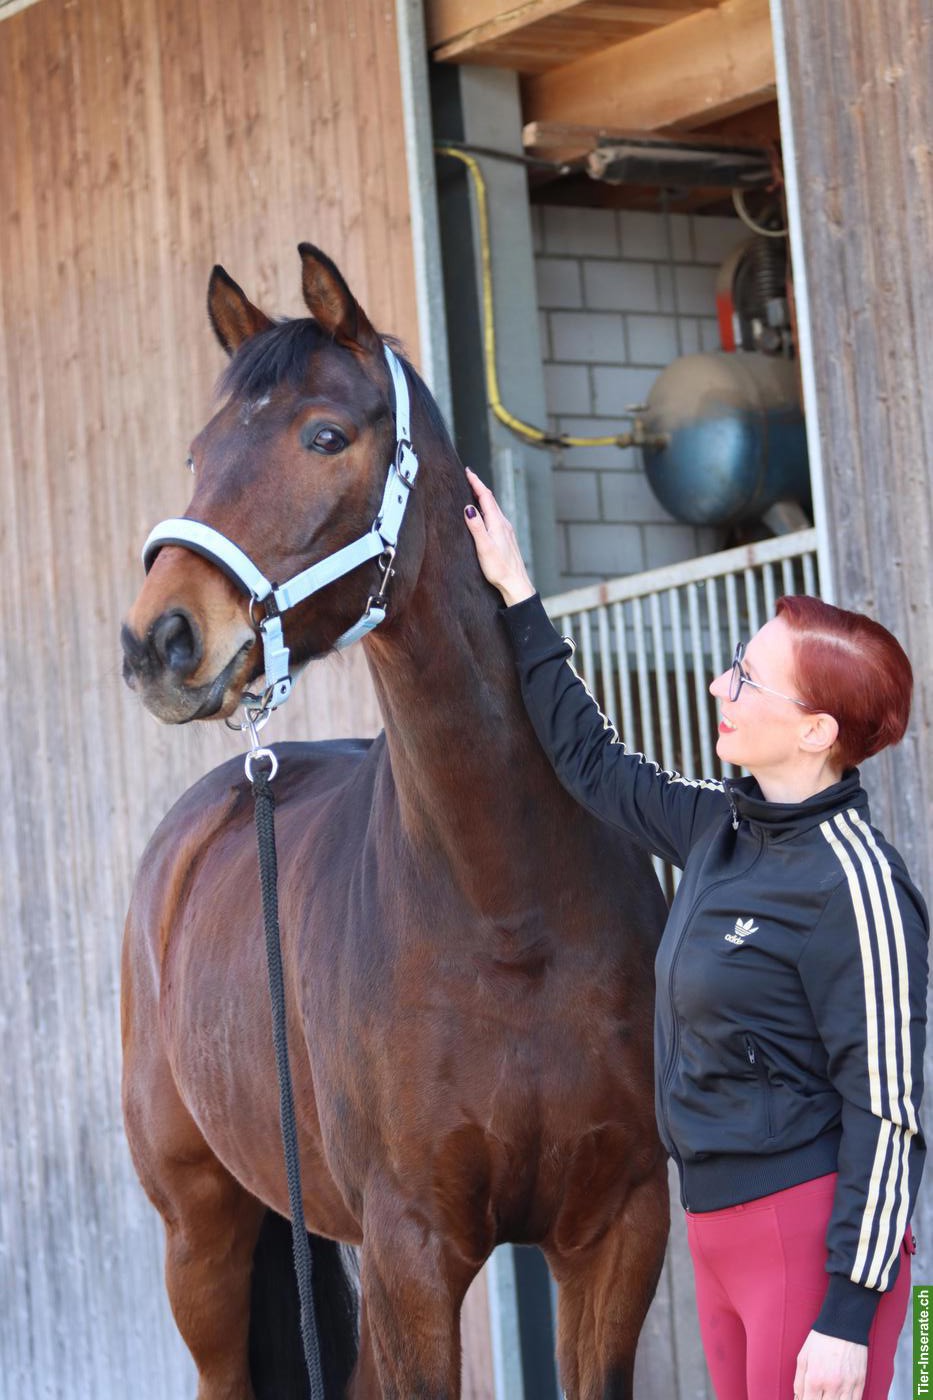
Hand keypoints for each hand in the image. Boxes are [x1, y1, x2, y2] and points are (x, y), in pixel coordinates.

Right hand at [462, 467, 535, 606]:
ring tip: (473, 492)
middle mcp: (503, 524)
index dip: (476, 483)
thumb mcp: (484, 547)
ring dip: (483, 498)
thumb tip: (468, 507)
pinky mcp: (506, 539)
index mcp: (498, 523)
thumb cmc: (499, 568)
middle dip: (479, 487)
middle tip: (468, 478)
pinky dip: (487, 510)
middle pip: (490, 500)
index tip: (467, 472)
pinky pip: (495, 518)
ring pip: (493, 509)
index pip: (486, 497)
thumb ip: (476, 526)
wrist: (515, 584)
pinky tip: (483, 516)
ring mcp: (506, 531)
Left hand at [793, 1329, 866, 1399]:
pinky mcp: (860, 1383)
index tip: (808, 1398)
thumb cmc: (821, 1340)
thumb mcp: (803, 1357)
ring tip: (829, 1395)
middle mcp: (832, 1385)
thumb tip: (798, 1398)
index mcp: (815, 1378)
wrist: (843, 1325)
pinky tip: (841, 1397)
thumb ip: (799, 1381)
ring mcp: (848, 1385)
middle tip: (819, 1394)